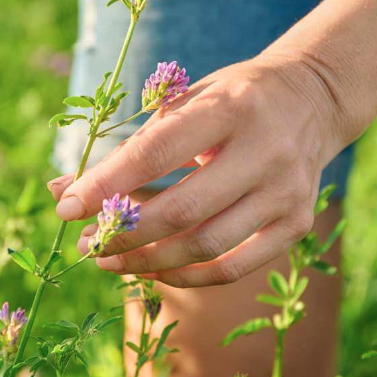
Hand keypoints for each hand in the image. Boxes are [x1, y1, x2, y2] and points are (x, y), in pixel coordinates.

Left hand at [49, 53, 346, 287]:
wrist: (313, 100)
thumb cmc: (232, 100)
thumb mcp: (185, 103)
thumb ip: (130, 147)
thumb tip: (63, 189)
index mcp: (230, 108)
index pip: (155, 153)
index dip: (106, 185)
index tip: (66, 208)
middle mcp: (266, 151)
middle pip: (181, 211)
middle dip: (122, 234)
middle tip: (85, 244)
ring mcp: (287, 193)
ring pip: (204, 247)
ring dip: (146, 262)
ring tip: (107, 261)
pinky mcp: (297, 224)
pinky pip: (232, 267)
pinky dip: (186, 276)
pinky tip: (152, 271)